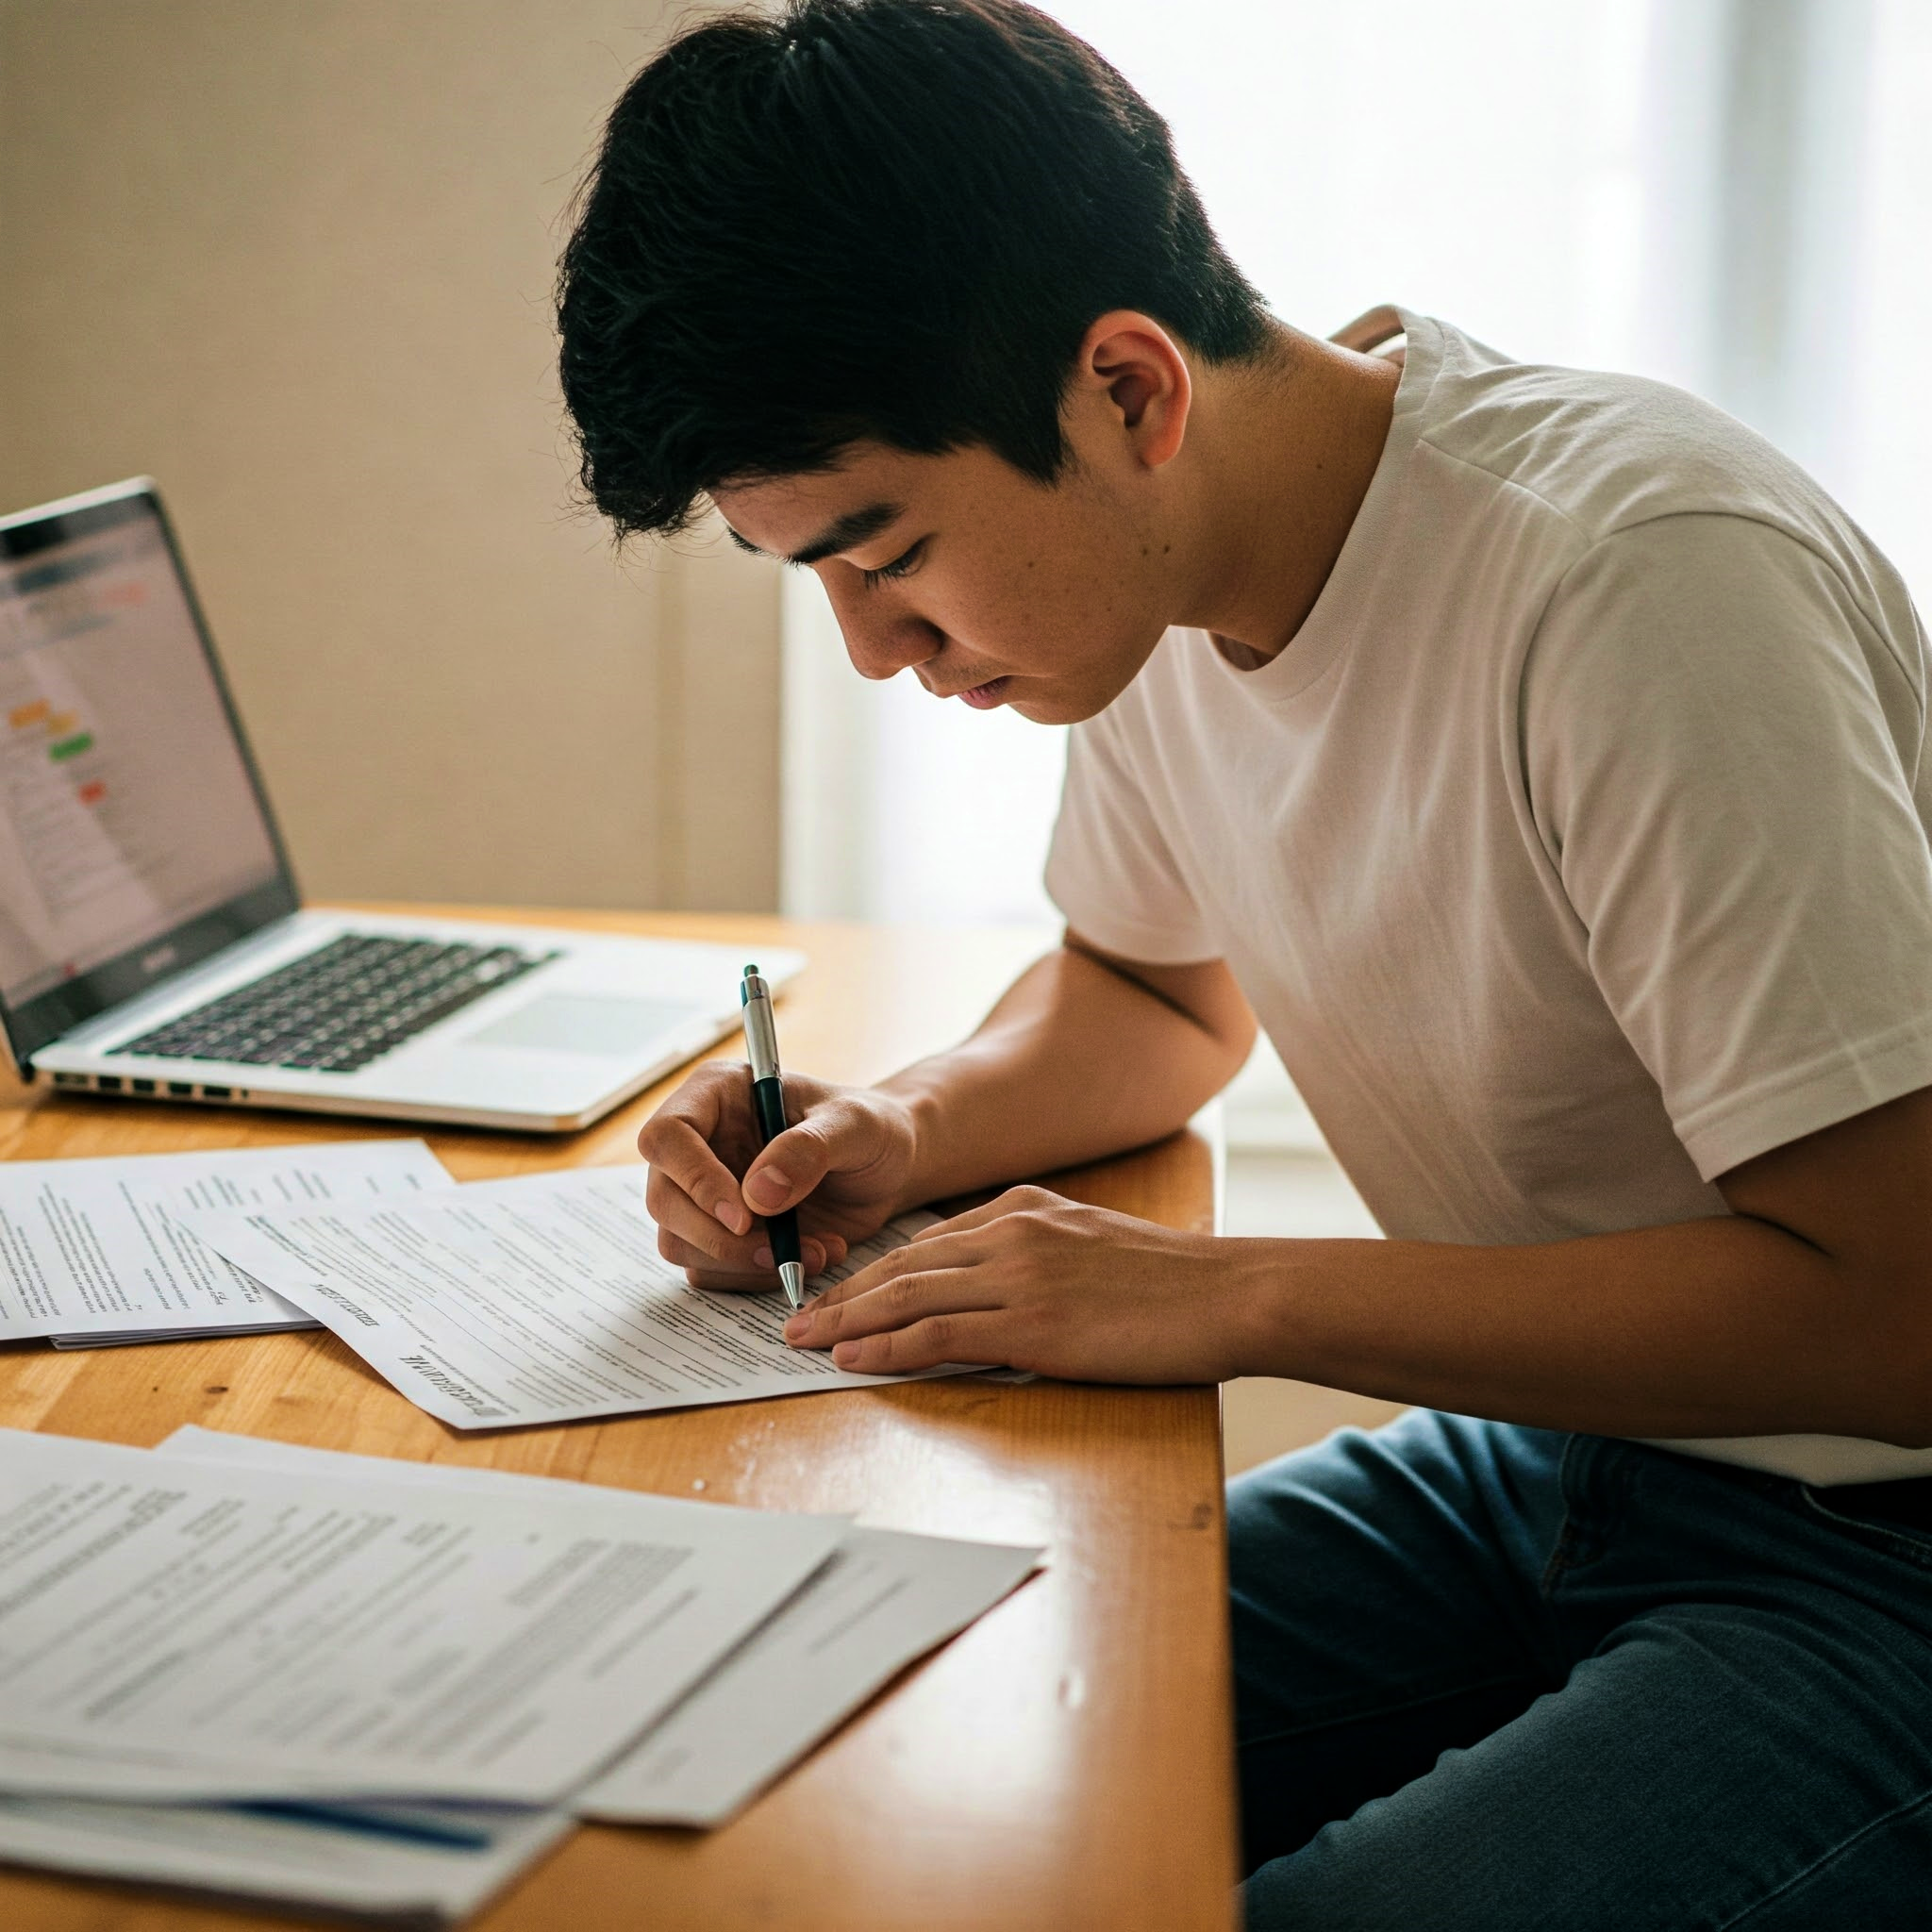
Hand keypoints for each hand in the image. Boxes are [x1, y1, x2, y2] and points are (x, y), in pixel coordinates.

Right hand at [639, 1061, 919, 1287]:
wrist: (888, 1166)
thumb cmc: (869, 1128)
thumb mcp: (854, 1125)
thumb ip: (808, 1149)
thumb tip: (755, 1196)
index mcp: (717, 1095)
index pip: (667, 1135)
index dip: (694, 1179)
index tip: (743, 1215)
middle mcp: (699, 1144)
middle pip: (664, 1200)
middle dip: (719, 1238)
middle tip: (780, 1251)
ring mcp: (704, 1193)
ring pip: (680, 1243)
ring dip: (745, 1262)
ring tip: (818, 1250)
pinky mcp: (720, 1234)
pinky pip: (711, 1271)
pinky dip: (759, 1276)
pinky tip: (813, 1255)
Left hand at [781, 1186, 1255, 1382]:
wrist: (1231, 1293)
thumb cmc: (1174, 1283)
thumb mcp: (1093, 1246)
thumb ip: (1038, 1258)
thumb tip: (993, 1296)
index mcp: (1027, 1208)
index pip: (928, 1242)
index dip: (874, 1271)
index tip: (837, 1294)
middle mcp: (1014, 1232)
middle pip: (903, 1265)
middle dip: (842, 1296)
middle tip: (795, 1321)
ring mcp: (1021, 1275)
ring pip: (908, 1295)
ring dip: (848, 1322)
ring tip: (803, 1344)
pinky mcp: (1033, 1323)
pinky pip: (939, 1334)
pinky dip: (889, 1348)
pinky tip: (854, 1360)